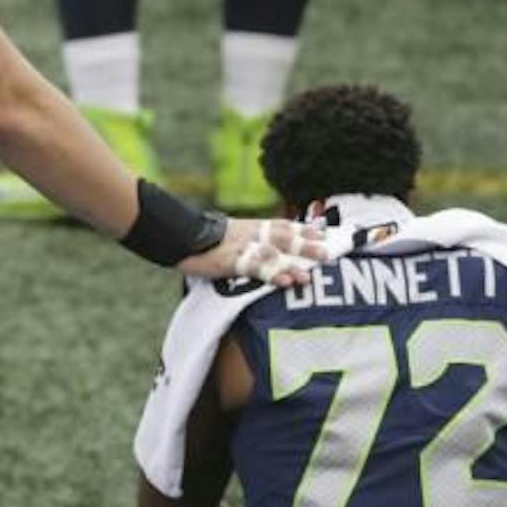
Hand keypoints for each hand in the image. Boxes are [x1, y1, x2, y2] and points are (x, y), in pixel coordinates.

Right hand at [177, 218, 323, 286]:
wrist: (178, 235)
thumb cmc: (201, 237)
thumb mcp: (228, 233)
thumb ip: (247, 237)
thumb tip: (264, 247)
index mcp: (250, 226)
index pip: (281, 225)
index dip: (302, 229)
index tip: (323, 233)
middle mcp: (249, 234)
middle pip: (282, 237)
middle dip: (305, 244)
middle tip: (327, 251)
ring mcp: (241, 246)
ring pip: (272, 253)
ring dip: (292, 263)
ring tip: (309, 275)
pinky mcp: (231, 260)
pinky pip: (255, 268)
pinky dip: (271, 274)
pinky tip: (284, 281)